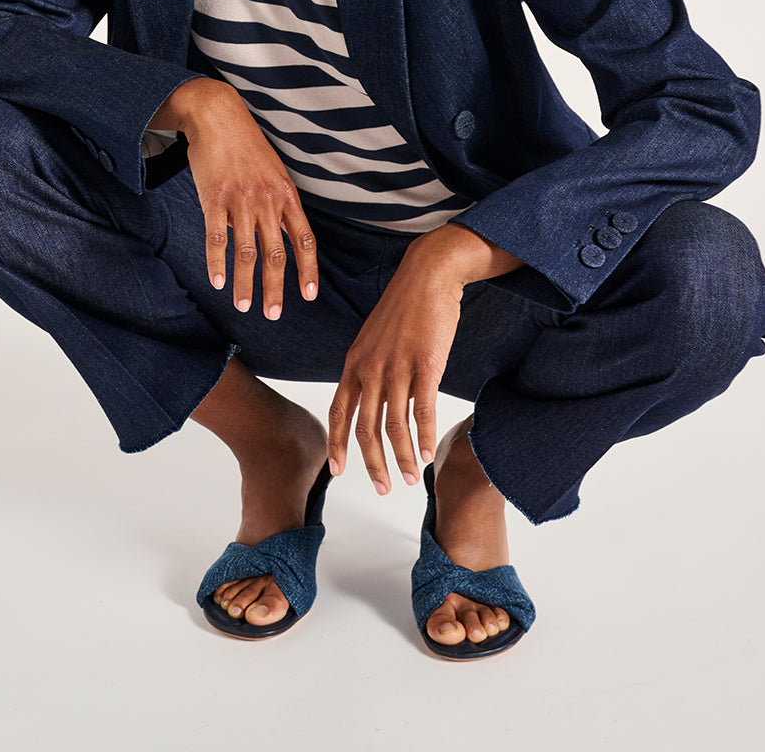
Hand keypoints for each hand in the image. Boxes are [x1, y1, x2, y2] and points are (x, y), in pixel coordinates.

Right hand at [150, 79, 317, 318]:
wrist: (219, 116)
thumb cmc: (247, 147)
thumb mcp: (274, 173)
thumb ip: (278, 206)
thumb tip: (276, 240)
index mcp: (287, 196)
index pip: (304, 240)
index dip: (308, 271)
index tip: (309, 296)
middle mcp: (268, 200)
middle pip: (276, 254)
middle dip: (276, 289)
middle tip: (272, 315)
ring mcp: (241, 200)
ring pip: (247, 252)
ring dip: (246, 283)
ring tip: (244, 306)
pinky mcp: (214, 198)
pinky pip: (217, 237)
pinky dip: (217, 263)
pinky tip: (218, 282)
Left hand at [327, 222, 521, 492]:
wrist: (427, 274)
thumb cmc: (405, 306)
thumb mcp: (374, 337)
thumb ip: (370, 367)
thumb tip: (375, 399)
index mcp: (355, 362)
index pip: (339, 411)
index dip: (337, 444)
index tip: (337, 471)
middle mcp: (371, 368)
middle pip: (365, 428)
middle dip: (372, 463)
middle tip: (382, 489)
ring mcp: (397, 366)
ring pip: (394, 425)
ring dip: (402, 458)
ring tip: (412, 478)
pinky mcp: (425, 364)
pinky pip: (422, 410)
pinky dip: (424, 436)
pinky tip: (427, 454)